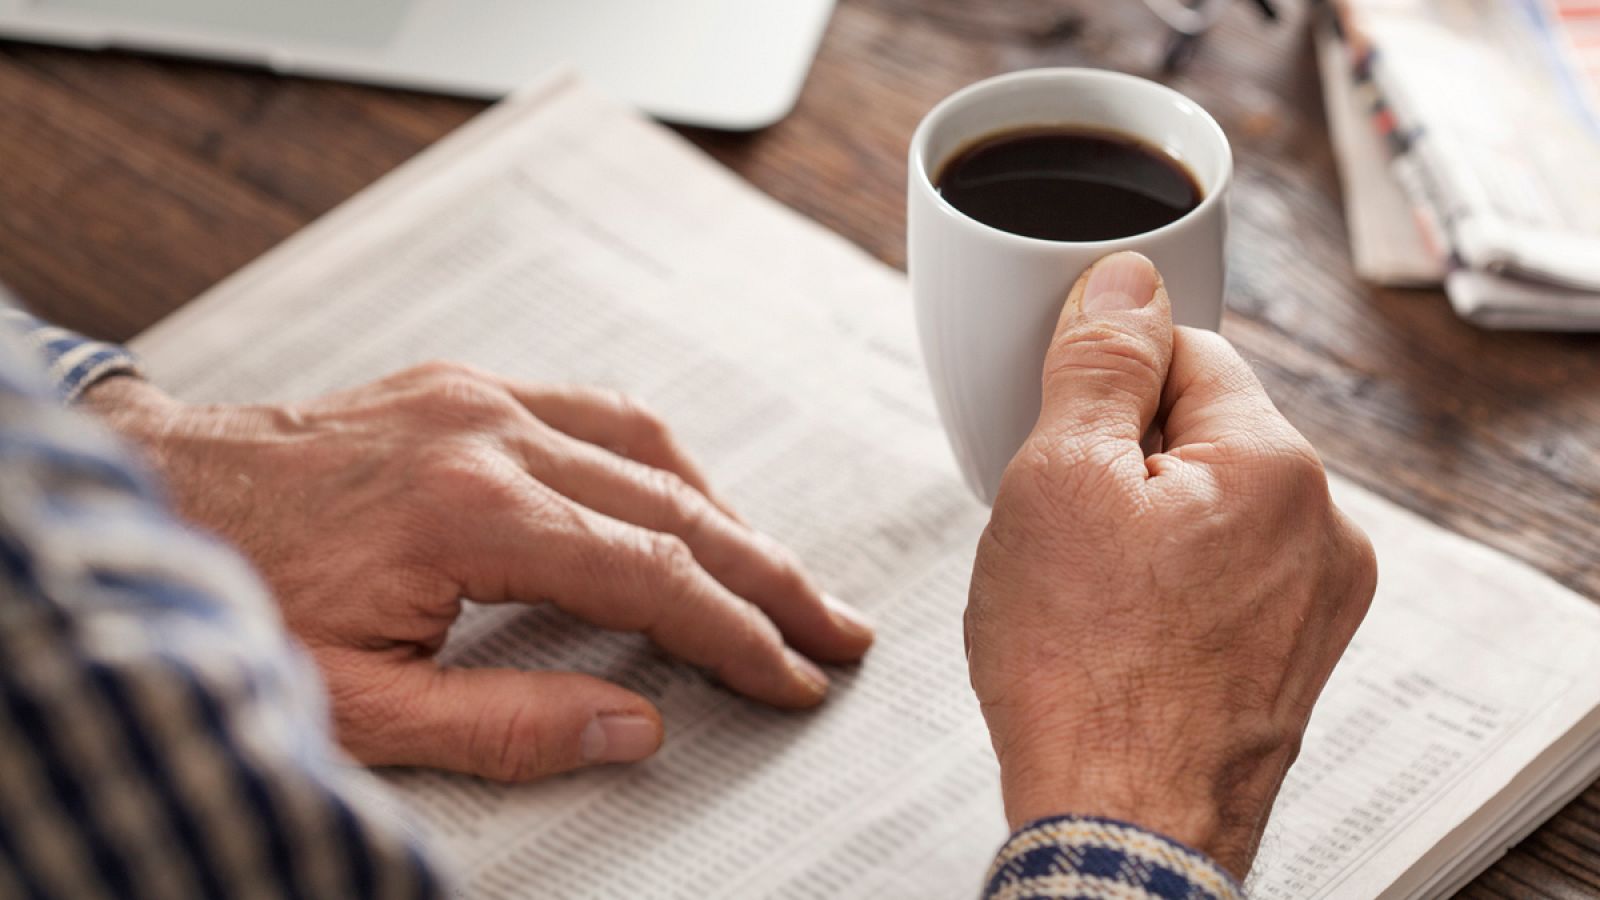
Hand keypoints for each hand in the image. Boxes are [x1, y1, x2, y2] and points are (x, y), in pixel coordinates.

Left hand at [84, 362, 872, 780]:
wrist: (151, 493)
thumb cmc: (239, 597)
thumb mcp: (357, 703)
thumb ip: (507, 725)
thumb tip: (636, 731)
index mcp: (470, 512)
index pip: (652, 576)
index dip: (738, 635)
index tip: (796, 676)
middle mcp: (489, 434)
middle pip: (675, 503)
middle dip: (769, 574)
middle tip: (837, 625)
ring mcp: (476, 397)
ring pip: (647, 443)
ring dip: (728, 511)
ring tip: (778, 574)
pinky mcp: (459, 385)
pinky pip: (593, 411)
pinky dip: (658, 461)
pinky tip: (683, 497)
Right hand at [965, 253, 1376, 877]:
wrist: (1117, 828)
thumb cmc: (1082, 676)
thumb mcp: (1058, 481)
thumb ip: (1098, 362)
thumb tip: (1125, 281)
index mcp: (1276, 468)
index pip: (1186, 352)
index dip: (1104, 385)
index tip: (1062, 436)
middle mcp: (1321, 531)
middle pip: (1200, 433)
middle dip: (1122, 461)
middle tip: (1062, 528)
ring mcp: (1315, 603)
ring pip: (1207, 510)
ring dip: (1142, 528)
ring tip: (1087, 594)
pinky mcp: (1292, 660)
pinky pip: (1223, 580)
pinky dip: (1168, 589)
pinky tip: (1119, 633)